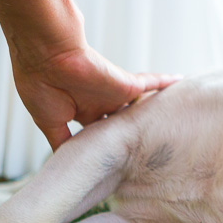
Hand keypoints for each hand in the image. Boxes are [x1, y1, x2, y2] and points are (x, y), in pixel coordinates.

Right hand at [12, 43, 179, 149]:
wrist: (46, 57)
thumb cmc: (41, 86)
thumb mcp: (49, 122)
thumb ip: (61, 142)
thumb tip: (65, 165)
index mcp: (80, 112)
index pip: (99, 135)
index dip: (106, 148)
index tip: (116, 166)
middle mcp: (100, 104)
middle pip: (123, 126)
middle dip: (133, 140)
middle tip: (148, 159)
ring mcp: (115, 94)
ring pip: (140, 108)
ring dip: (154, 118)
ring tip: (171, 133)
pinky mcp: (127, 84)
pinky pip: (153, 83)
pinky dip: (166, 82)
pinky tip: (180, 83)